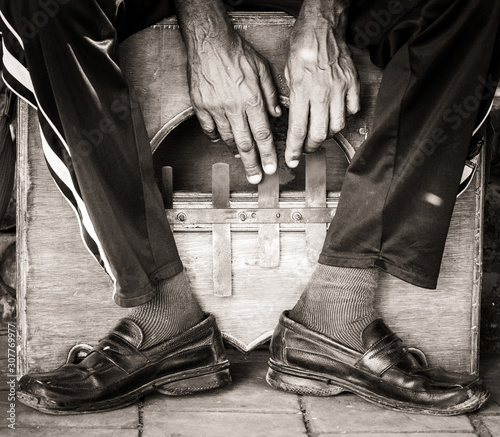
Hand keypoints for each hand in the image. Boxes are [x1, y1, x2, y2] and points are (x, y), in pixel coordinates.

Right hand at [187, 32, 280, 183]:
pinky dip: (216, 138)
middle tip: (256, 179)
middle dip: (252, 164)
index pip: (263, 135)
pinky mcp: (201, 106)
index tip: (271, 168)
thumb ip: (271, 93)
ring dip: (236, 153)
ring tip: (242, 162)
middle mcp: (234, 108)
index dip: (268, 154)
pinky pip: (209, 129)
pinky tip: (222, 142)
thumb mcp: (262, 68)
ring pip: (227, 138)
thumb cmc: (237, 52)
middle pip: (245, 144)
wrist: (208, 42)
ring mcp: (215, 109)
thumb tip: (276, 113)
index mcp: (251, 100)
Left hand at [284, 15, 359, 167]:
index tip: (292, 161)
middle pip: (319, 133)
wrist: (322, 27)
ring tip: (319, 133)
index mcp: (302, 91)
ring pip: (337, 125)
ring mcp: (340, 89)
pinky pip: (352, 110)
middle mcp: (322, 93)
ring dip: (327, 135)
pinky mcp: (352, 84)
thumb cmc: (301, 48)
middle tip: (306, 149)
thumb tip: (292, 120)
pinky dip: (345, 117)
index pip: (298, 130)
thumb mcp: (287, 75)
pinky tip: (336, 115)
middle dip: (311, 147)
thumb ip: (292, 100)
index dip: (294, 150)